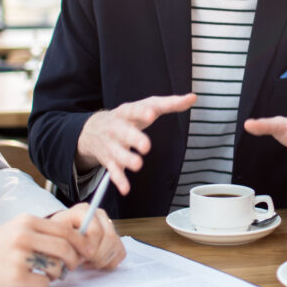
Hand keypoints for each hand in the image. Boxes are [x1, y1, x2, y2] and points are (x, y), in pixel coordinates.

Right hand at [0, 213, 99, 286]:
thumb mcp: (14, 230)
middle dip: (74, 260)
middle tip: (72, 267)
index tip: (86, 251)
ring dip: (56, 274)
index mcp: (26, 221)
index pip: (65, 230)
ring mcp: (19, 256)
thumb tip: (72, 240)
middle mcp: (24, 236)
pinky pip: (44, 283)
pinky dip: (43, 285)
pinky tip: (32, 282)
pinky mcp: (16, 276)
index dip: (80, 242)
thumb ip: (39, 232)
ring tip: (46, 274)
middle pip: (65, 247)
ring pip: (56, 266)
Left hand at [49, 204, 125, 269]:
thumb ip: (69, 243)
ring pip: (116, 245)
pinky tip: (94, 262)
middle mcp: (100, 215)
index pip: (96, 230)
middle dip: (98, 255)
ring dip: (102, 260)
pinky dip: (109, 262)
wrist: (62, 236)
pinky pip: (120, 253)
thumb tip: (86, 254)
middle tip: (85, 262)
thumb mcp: (57, 236)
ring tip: (87, 262)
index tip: (82, 255)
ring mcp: (109, 226)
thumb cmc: (59, 235)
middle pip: (110, 237)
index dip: (90, 246)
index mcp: (85, 211)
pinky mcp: (116, 238)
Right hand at [77, 93, 196, 194]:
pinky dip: (119, 180)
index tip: (151, 114)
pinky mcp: (109, 160)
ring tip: (137, 164)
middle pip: (124, 133)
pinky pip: (113, 171)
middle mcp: (117, 128)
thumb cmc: (128, 117)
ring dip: (127, 159)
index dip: (142, 112)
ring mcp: (112, 145)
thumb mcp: (146, 106)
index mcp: (127, 112)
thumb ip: (170, 104)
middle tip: (145, 145)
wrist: (93, 129)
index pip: (134, 110)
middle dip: (134, 138)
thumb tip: (193, 97)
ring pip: (118, 153)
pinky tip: (125, 188)